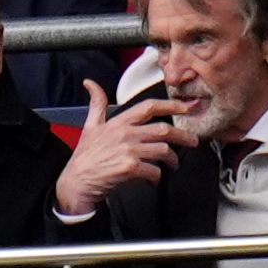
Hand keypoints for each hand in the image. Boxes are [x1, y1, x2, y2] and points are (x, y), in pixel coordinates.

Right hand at [53, 81, 197, 215]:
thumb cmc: (84, 157)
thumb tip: (90, 84)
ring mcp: (128, 150)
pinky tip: (154, 178)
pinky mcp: (130, 168)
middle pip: (163, 129)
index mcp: (118, 123)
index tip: (184, 108)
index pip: (148, 107)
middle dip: (183, 136)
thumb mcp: (89, 126)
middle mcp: (125, 134)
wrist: (76, 183)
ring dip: (172, 159)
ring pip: (163, 150)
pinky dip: (158, 176)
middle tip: (192, 141)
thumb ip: (96, 105)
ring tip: (173, 164)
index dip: (170, 105)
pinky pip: (154, 171)